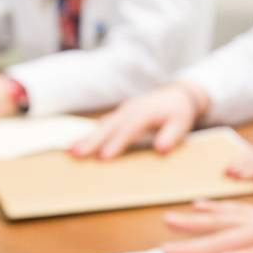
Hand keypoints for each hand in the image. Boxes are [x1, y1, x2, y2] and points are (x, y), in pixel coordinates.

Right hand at [73, 83, 205, 158]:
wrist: (178, 94)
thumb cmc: (179, 113)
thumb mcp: (181, 124)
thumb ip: (171, 136)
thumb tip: (161, 149)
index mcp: (144, 113)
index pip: (128, 130)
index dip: (115, 144)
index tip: (103, 158)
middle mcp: (130, 110)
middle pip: (108, 127)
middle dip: (91, 141)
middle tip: (75, 154)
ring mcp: (123, 111)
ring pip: (102, 125)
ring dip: (86, 138)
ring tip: (70, 151)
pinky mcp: (120, 114)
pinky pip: (103, 124)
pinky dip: (91, 134)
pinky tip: (79, 144)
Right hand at [163, 196, 252, 252]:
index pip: (217, 243)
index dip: (190, 248)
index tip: (164, 250)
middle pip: (219, 223)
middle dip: (192, 224)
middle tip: (167, 220)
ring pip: (233, 213)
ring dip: (212, 212)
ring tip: (194, 207)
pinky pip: (249, 210)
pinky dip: (235, 208)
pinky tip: (237, 210)